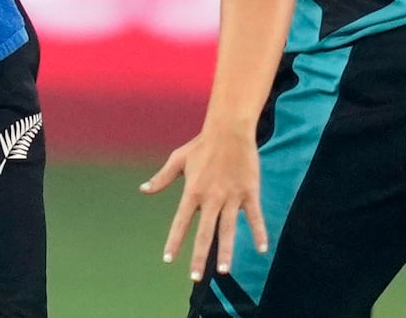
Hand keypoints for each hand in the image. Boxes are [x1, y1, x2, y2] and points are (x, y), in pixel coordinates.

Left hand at [139, 126, 267, 282]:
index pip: (181, 222)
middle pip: (204, 232)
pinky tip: (262, 248)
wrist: (229, 129)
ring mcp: (231, 195)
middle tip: (194, 277)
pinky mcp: (249, 191)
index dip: (174, 240)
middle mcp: (211, 197)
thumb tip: (143, 190)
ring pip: (228, 229)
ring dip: (225, 251)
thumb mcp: (178, 159)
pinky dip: (259, 231)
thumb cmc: (202, 144)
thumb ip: (162, 178)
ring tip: (223, 271)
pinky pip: (254, 215)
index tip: (168, 259)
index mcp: (192, 191)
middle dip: (198, 256)